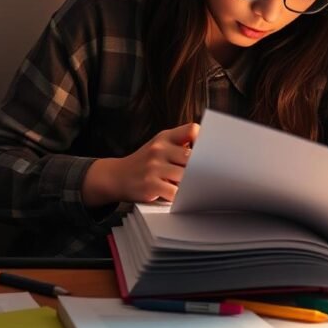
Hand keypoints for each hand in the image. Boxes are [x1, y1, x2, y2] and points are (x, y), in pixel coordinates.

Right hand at [82, 123, 199, 206]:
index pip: (192, 130)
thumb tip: (210, 154)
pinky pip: (175, 192)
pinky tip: (179, 197)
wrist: (117, 176)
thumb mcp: (158, 146)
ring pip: (186, 176)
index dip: (204, 141)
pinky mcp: (151, 184)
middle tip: (205, 177)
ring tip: (191, 188)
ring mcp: (154, 167)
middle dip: (200, 169)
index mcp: (164, 137)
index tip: (208, 153)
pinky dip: (180, 197)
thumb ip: (179, 145)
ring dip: (190, 185)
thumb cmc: (144, 163)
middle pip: (193, 157)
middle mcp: (159, 149)